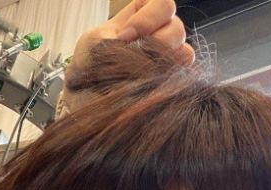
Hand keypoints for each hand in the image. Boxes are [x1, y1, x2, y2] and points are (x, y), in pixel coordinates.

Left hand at [64, 0, 193, 112]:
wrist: (85, 99)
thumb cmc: (87, 68)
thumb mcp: (94, 44)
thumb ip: (119, 38)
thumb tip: (140, 51)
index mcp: (140, 17)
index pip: (161, 3)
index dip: (149, 17)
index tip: (127, 36)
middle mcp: (159, 36)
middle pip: (177, 28)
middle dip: (158, 41)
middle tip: (135, 58)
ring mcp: (166, 61)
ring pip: (185, 52)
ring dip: (166, 61)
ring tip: (143, 74)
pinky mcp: (170, 83)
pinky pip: (184, 76)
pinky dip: (172, 78)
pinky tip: (152, 85)